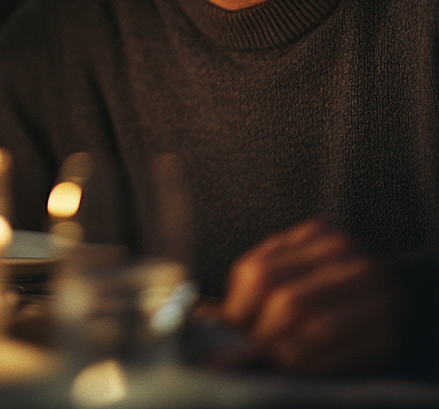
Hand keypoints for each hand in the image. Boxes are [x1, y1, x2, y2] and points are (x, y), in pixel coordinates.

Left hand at [218, 219, 400, 374]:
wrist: (386, 292)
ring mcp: (376, 294)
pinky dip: (313, 366)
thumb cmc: (322, 278)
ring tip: (274, 359)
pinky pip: (341, 356)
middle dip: (262, 334)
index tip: (227, 330)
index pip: (261, 275)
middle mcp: (350, 258)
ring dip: (286, 353)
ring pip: (316, 330)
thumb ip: (256, 279)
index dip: (239, 309)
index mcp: (319, 234)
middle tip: (247, 352)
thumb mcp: (290, 263)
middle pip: (289, 302)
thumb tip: (212, 317)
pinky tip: (301, 366)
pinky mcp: (388, 335)